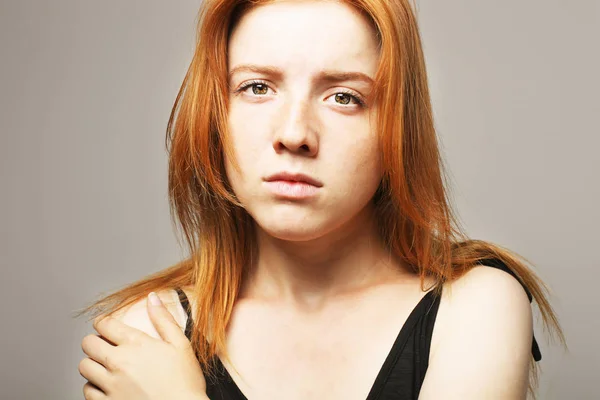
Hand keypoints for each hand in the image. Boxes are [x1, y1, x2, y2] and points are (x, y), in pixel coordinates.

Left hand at [79, 292, 206, 399]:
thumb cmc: (185, 382)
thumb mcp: (181, 345)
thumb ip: (164, 319)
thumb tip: (152, 297)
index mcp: (136, 344)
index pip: (105, 324)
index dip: (103, 322)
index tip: (106, 326)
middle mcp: (119, 362)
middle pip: (88, 344)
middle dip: (95, 342)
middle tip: (105, 346)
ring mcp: (111, 385)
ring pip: (84, 367)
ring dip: (93, 364)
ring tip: (106, 367)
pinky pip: (87, 391)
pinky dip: (94, 387)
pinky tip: (107, 386)